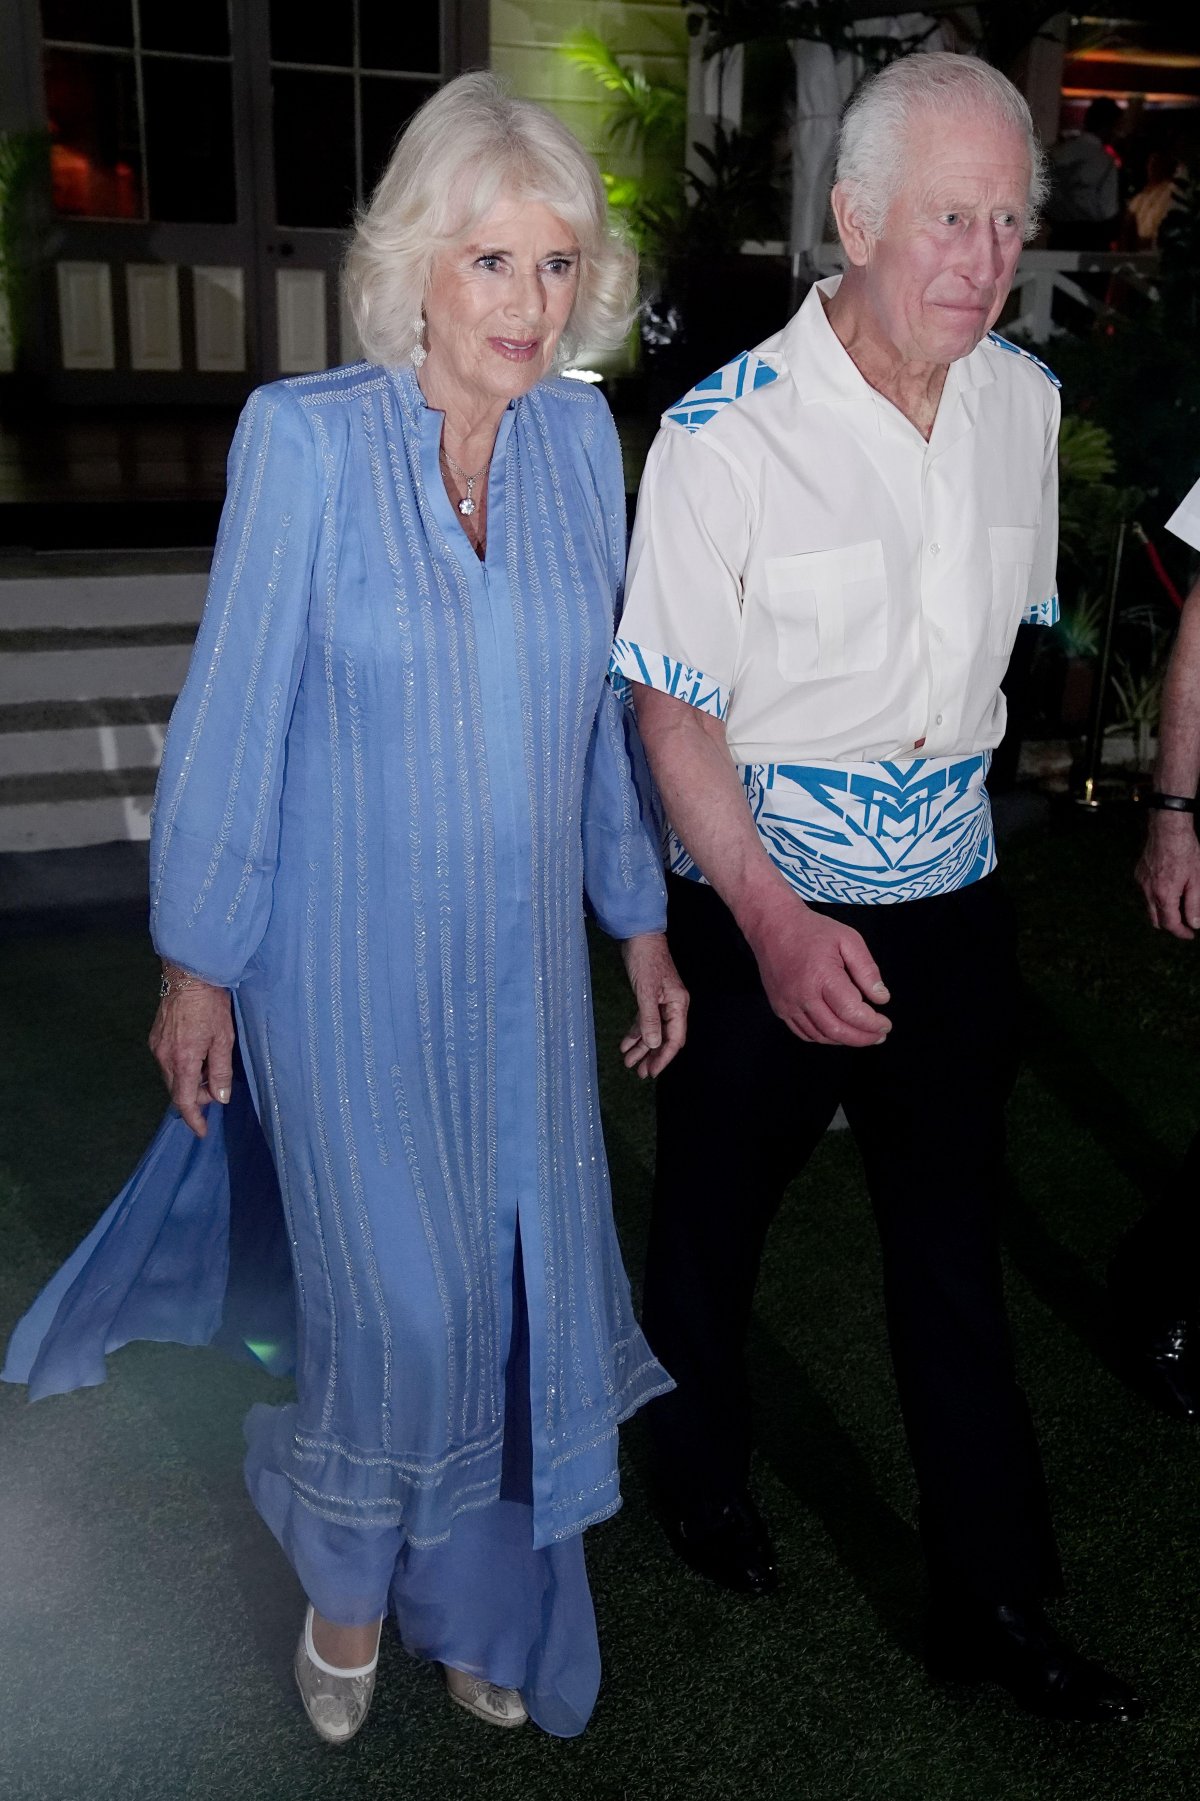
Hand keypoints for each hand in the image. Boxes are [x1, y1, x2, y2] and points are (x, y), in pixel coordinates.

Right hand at [148, 975, 234, 1137]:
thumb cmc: (210, 1005)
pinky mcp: (155, 1038)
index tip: (201, 1131)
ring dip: (190, 1081)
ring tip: (210, 1067)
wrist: (188, 976)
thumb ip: (220, 1072)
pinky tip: (197, 1056)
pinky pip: (168, 1063)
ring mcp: (157, 1047)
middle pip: (177, 1091)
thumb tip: (220, 1097)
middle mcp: (164, 1057)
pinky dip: (182, 1068)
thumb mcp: (223, 1040)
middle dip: (196, 1096)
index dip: (194, 1119)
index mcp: (183, 1060)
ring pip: (172, 1077)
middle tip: (216, 1088)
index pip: (184, 1101)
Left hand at [619, 931, 688, 1078]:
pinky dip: (635, 1033)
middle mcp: (672, 1005)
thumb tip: (653, 1044)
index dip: (664, 1057)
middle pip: (664, 1037)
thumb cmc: (645, 960)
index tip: (652, 1071)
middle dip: (652, 1055)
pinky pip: (644, 1020)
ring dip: (642, 1047)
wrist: (638, 935)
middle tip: (639, 1073)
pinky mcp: (649, 997)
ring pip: (653, 1031)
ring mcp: (660, 1002)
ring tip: (629, 1063)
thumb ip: (649, 1019)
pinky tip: (625, 1045)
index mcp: (678, 1004)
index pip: (675, 1038)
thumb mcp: (645, 991)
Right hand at [745, 890, 890, 1046]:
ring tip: (862, 1034)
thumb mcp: (848, 939)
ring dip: (844, 1040)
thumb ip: (867, 970)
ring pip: (821, 1036)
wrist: (773, 926)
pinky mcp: (780, 1008)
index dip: (872, 1024)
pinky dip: (824, 1037)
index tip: (885, 1024)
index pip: (851, 1012)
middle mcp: (803, 995)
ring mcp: (788, 1004)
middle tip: (879, 1035)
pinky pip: (804, 1033)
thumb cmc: (812, 930)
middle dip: (862, 1038)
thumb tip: (881, 998)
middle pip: (836, 1031)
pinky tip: (838, 1031)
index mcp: (822, 976)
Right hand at [1136, 813, 1199, 938]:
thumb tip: (1194, 923)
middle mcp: (1149, 891)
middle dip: (1170, 925)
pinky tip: (1169, 885)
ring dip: (1164, 910)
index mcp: (1164, 895)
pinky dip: (1157, 896)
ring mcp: (1141, 882)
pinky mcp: (1139, 874)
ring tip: (1180, 902)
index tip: (1190, 934)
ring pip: (1150, 907)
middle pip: (1156, 920)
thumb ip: (1194, 904)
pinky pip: (1147, 892)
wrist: (1168, 829)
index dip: (1181, 932)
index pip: (1170, 923)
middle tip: (1186, 923)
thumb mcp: (1196, 880)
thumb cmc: (1186, 852)